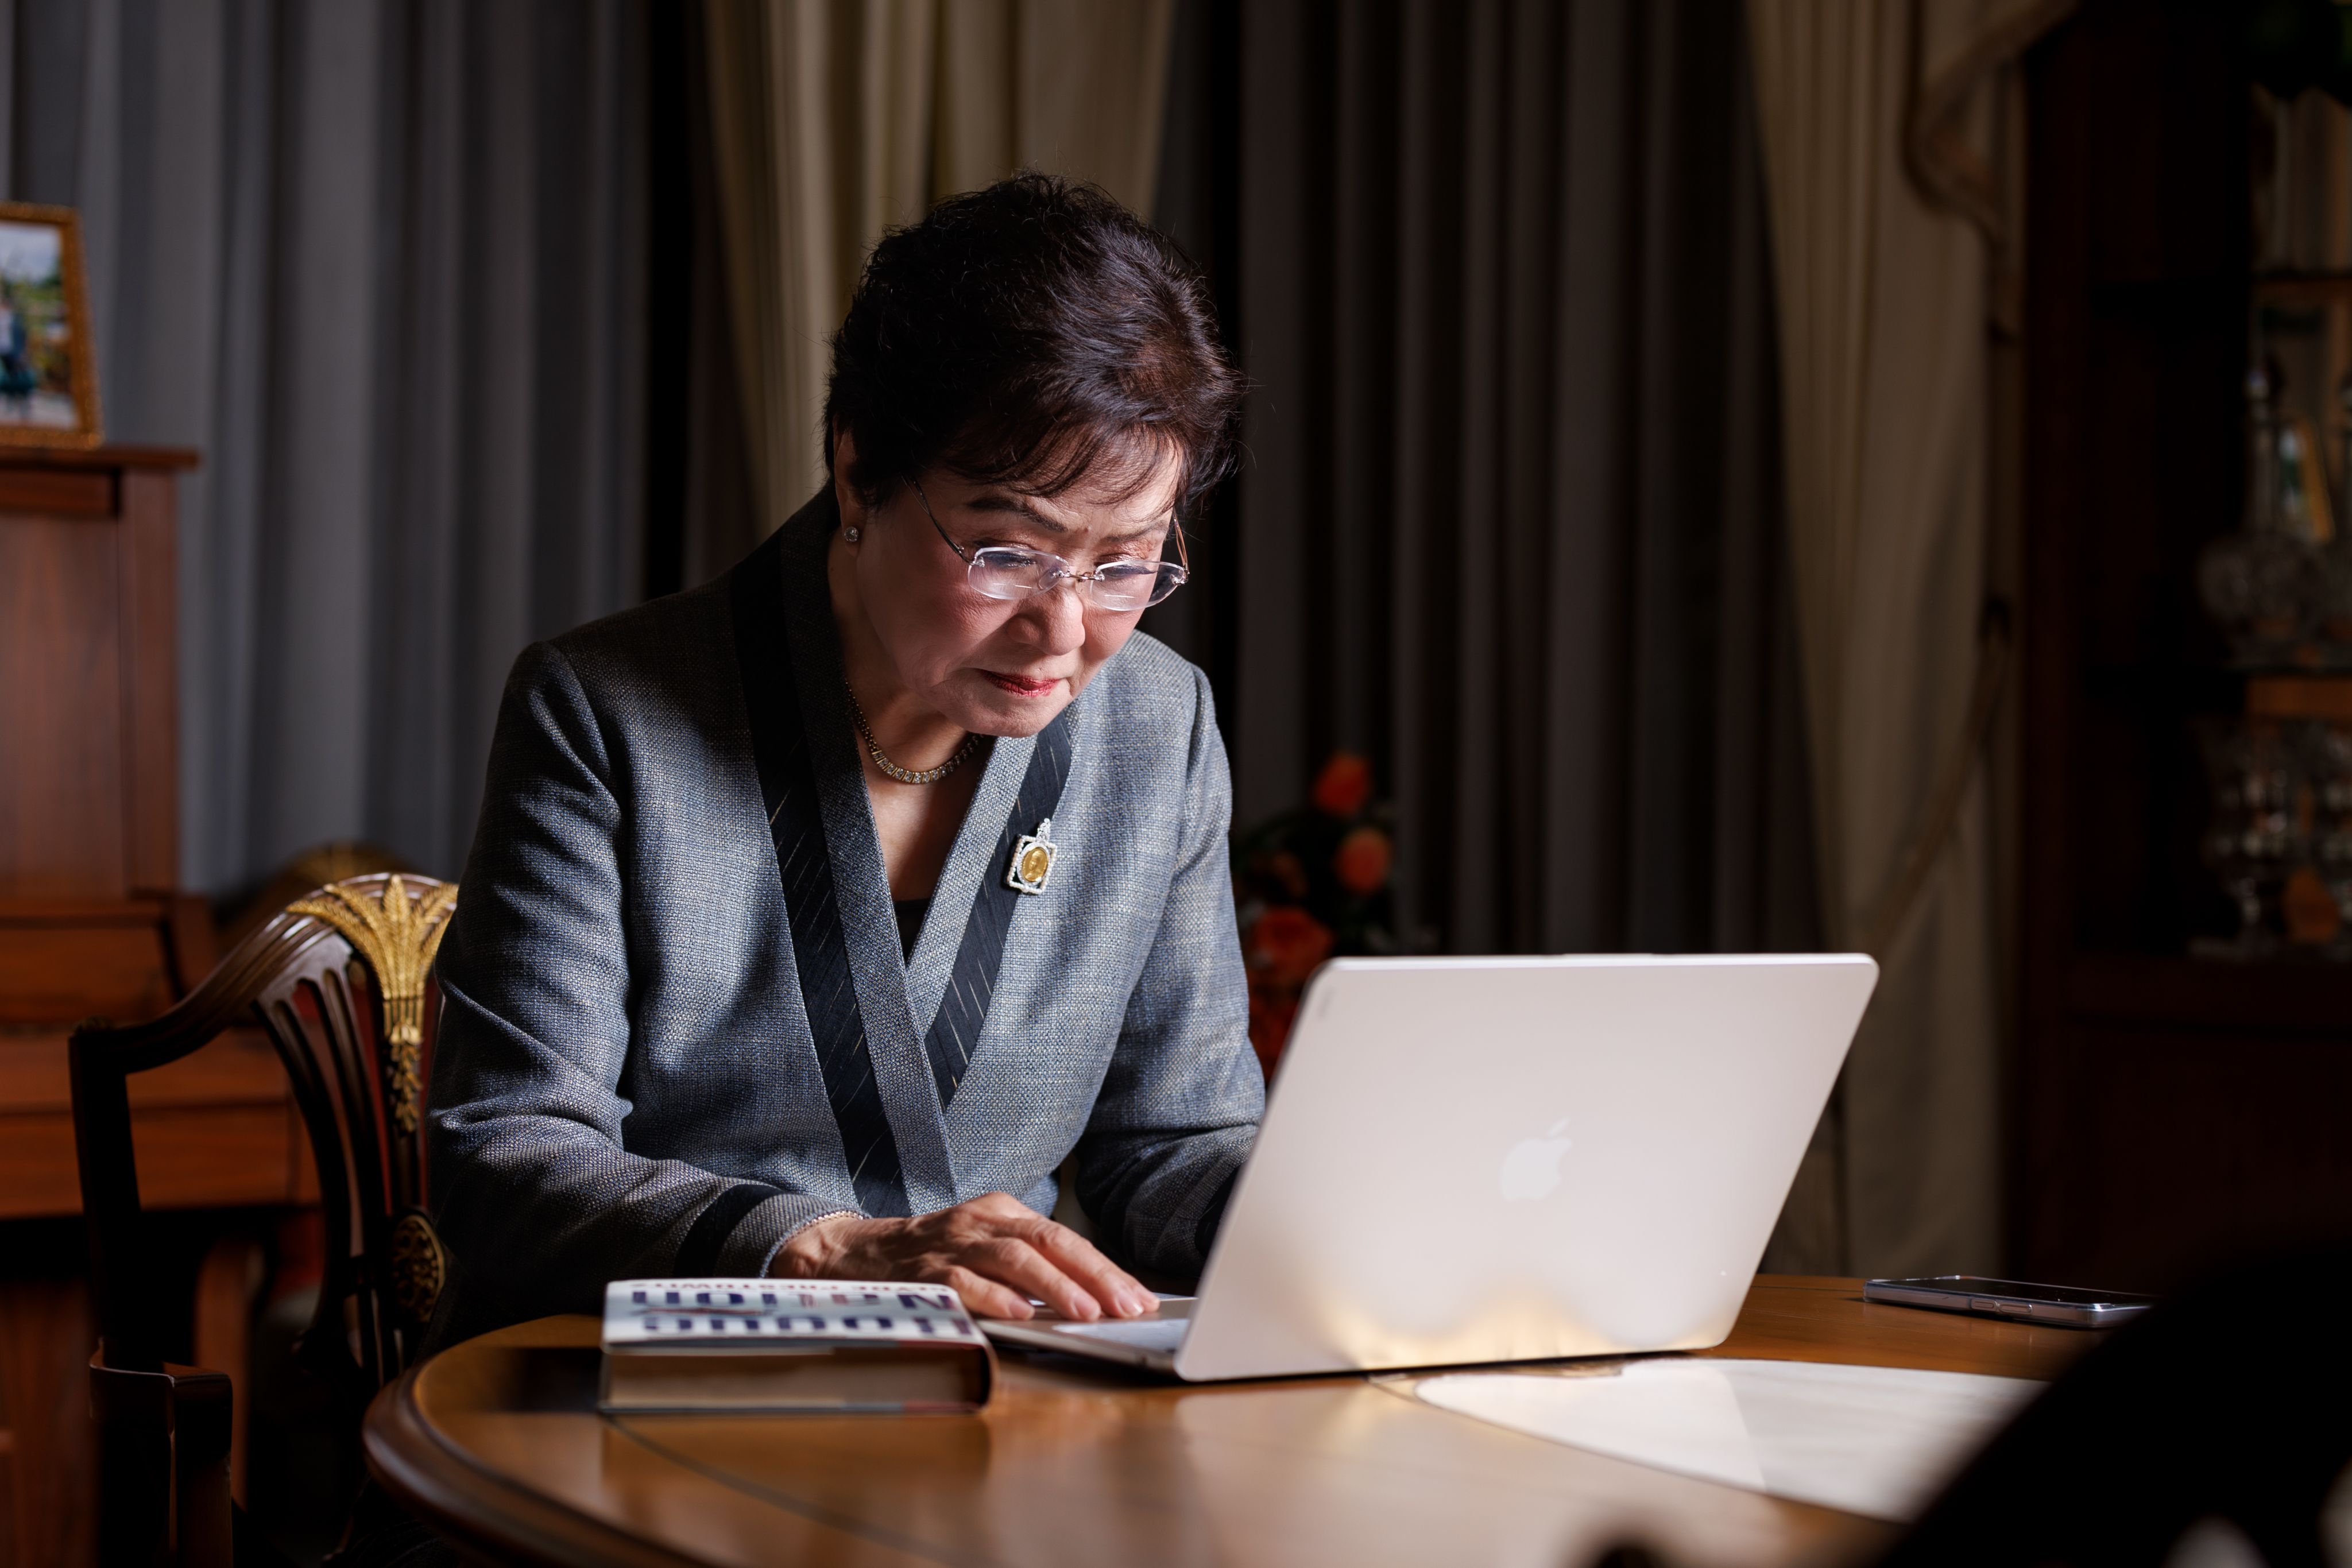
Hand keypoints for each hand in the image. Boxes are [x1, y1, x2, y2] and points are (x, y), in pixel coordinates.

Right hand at [771, 1192, 1154, 1320]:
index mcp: (1000, 1212)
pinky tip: (1021, 1315)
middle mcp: (979, 1221)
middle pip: (1047, 1241)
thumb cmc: (932, 1257)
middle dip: (1093, 1275)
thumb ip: (1029, 1266)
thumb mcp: (984, 1246)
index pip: (1063, 1238)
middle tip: (1127, 1306)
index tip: (1139, 1296)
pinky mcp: (922, 1271)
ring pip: (1012, 1259)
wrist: (852, 1254)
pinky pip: (963, 1282)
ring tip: (1086, 1312)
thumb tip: (1091, 1299)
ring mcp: (950, 1244)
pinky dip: (994, 1298)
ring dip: (1054, 1287)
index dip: (1104, 1267)